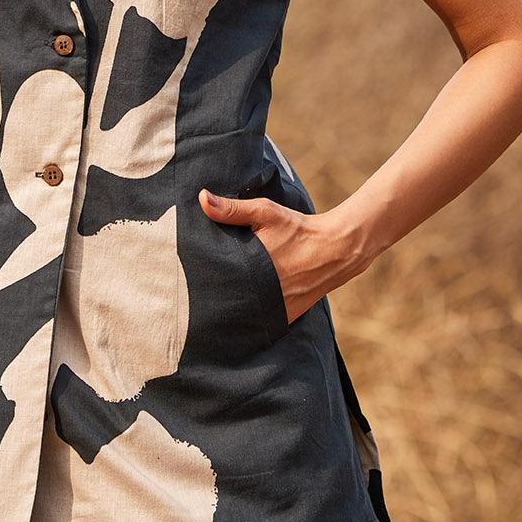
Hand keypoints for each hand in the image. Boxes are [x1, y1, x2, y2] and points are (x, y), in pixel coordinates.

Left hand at [197, 187, 373, 322]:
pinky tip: (238, 316)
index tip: (187, 284)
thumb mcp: (264, 212)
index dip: (200, 285)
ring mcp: (275, 309)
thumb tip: (202, 199)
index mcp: (253, 269)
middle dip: (213, 300)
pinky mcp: (286, 316)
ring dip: (230, 312)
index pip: (216, 284)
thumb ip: (231, 209)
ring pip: (243, 317)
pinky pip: (261, 323)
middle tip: (194, 298)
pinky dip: (250, 319)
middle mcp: (263, 294)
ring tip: (212, 311)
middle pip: (227, 303)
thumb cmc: (296, 228)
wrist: (335, 249)